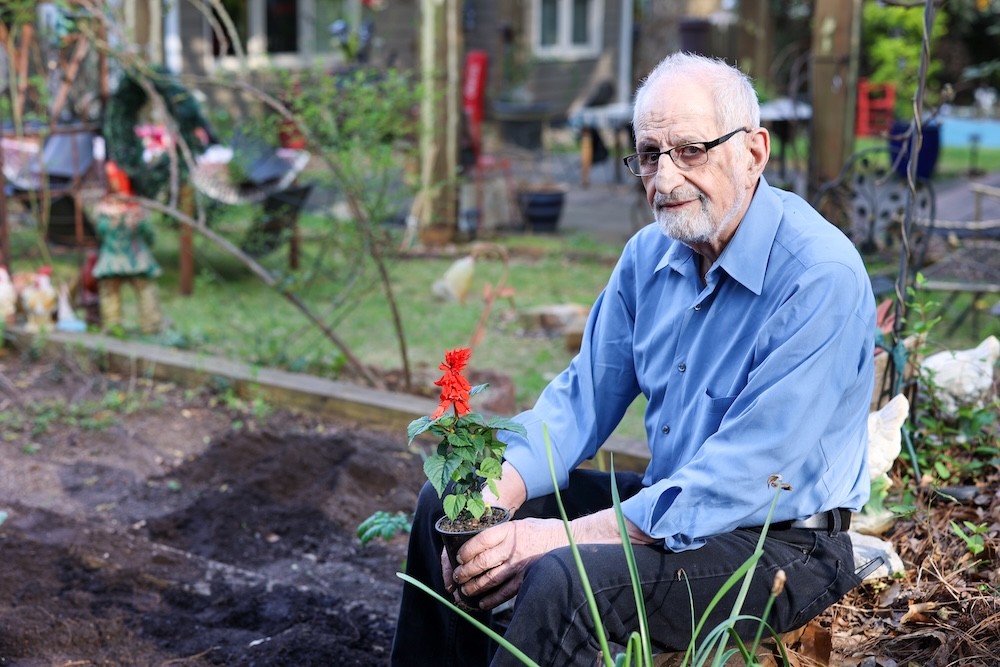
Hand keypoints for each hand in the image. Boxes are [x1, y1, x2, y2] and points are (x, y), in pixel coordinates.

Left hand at [449, 518, 566, 609]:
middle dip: (464, 572)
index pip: (480, 541)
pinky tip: (482, 603)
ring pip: (489, 579)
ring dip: (473, 587)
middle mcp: (512, 548)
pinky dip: (491, 600)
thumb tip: (480, 540)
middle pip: (481, 562)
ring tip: (465, 591)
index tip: (458, 557)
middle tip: (457, 577)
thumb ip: (503, 532)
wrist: (569, 541)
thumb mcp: (521, 523)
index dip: (465, 551)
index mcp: (509, 530)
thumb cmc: (544, 530)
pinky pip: (505, 593)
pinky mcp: (526, 578)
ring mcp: (519, 565)